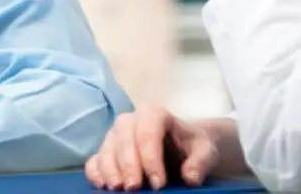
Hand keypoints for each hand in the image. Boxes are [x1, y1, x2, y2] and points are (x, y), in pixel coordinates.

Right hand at [85, 106, 219, 190]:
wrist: (183, 147)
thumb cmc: (192, 146)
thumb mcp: (205, 151)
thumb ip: (200, 161)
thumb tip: (190, 177)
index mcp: (155, 114)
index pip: (148, 129)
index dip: (150, 156)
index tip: (159, 183)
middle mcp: (131, 120)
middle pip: (124, 137)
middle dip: (128, 164)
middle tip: (134, 188)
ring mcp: (116, 135)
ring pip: (107, 147)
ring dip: (110, 169)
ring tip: (118, 189)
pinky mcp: (107, 151)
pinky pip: (95, 159)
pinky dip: (95, 172)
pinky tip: (102, 185)